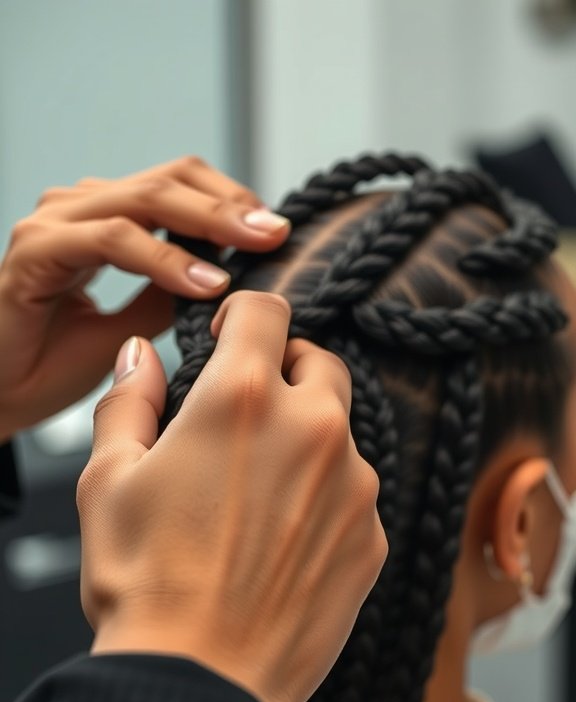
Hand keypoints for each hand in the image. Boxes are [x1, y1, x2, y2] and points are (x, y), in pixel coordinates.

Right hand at [0, 157, 289, 440]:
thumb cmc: (57, 364)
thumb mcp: (136, 327)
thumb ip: (173, 294)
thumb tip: (231, 279)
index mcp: (107, 218)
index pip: (181, 183)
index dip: (232, 200)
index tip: (278, 232)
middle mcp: (82, 208)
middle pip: (172, 178)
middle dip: (232, 204)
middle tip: (278, 232)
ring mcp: (56, 223)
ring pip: (146, 198)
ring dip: (208, 222)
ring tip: (253, 249)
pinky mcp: (37, 252)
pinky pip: (112, 239)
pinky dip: (163, 258)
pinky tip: (204, 283)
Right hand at [78, 292, 387, 701]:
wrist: (202, 680)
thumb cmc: (145, 583)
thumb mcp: (108, 480)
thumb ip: (129, 401)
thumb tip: (141, 357)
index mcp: (244, 398)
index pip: (267, 311)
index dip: (244, 314)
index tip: (231, 334)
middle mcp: (314, 429)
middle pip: (319, 362)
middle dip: (285, 370)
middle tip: (248, 411)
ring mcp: (354, 486)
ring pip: (341, 432)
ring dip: (307, 441)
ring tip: (258, 495)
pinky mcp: (373, 538)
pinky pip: (355, 495)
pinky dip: (326, 498)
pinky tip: (284, 542)